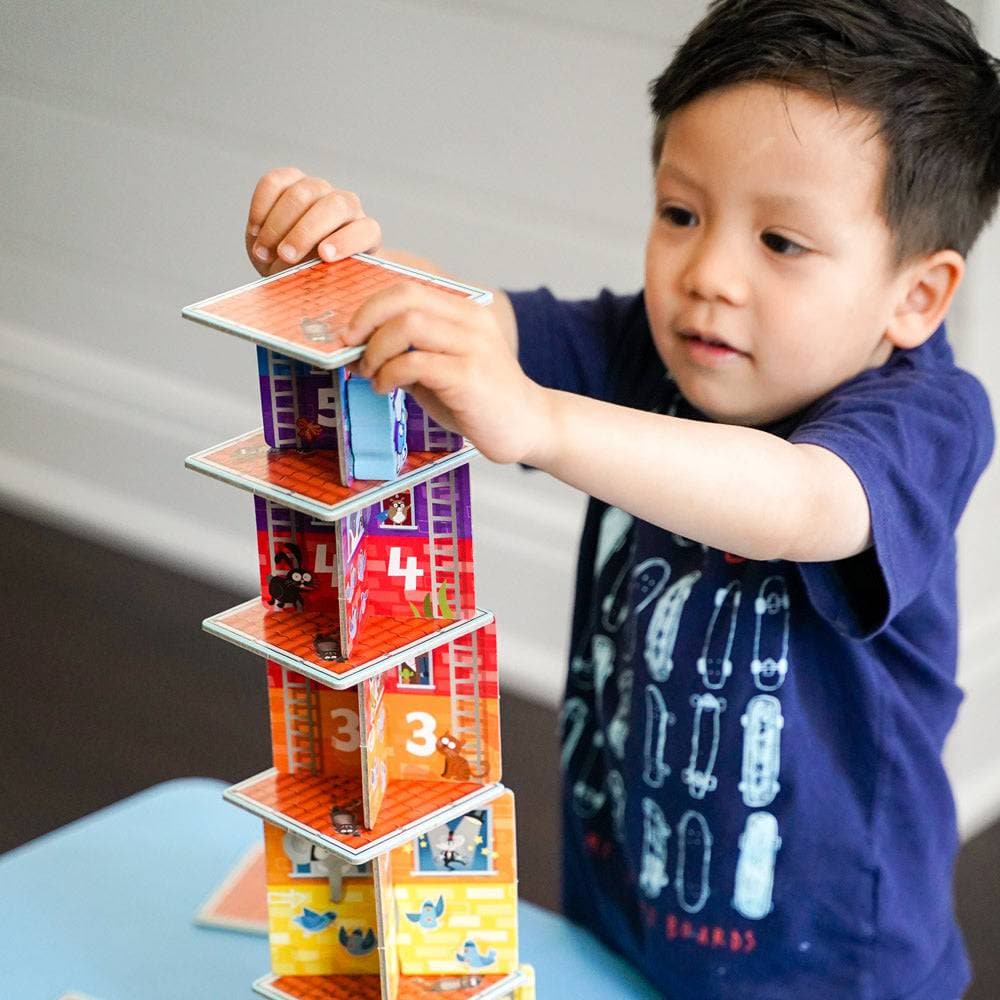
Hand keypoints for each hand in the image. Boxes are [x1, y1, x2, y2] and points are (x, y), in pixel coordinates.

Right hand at [245, 167, 381, 276]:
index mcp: (364, 233)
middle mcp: (346, 205)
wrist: (293, 262)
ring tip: (263, 252)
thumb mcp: (320, 283)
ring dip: (279, 224)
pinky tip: (255, 231)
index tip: (324, 257)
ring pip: (303, 193)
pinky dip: (261, 206)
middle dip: (306, 232)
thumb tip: (301, 275)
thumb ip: (319, 277)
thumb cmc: (313, 276)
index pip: (365, 231)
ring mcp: (319, 189)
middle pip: (334, 206)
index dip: (346, 242)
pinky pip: (274, 182)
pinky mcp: (290, 179)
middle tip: (286, 255)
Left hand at [342, 283, 552, 465]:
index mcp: (464, 312)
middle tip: (351, 347)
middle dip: (366, 320)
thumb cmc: (481, 400)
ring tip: (370, 372)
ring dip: (376, 349)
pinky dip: (389, 374)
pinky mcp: (469, 377)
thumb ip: (410, 353)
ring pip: (408, 324)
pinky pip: (415, 363)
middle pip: (405, 298)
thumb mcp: (443, 367)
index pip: (408, 288)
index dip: (370, 306)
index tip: (351, 332)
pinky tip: (386, 388)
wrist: (530, 426)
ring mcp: (473, 347)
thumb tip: (360, 349)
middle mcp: (470, 322)